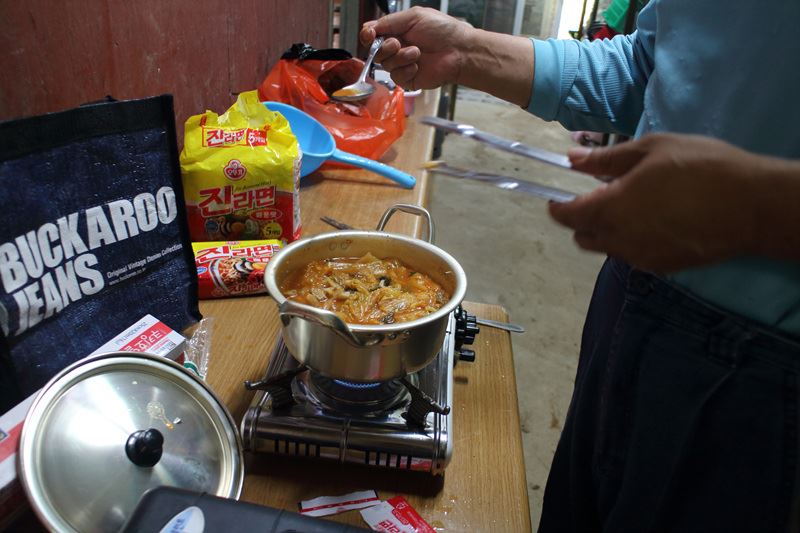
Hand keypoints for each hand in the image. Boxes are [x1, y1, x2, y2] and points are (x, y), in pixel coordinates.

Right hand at [360, 7, 471, 90]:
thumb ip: (389, 22)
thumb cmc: (442, 30)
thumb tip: (369, 27)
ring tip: (417, 53)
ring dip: (400, 57)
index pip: (373, 35)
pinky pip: (396, 77)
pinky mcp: (408, 79)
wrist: (458, 51)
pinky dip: (406, 70)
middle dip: (385, 47)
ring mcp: (402, 64)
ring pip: (386, 64)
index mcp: (397, 31)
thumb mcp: (414, 17)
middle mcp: (398, 48)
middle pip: (376, 51)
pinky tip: (418, 66)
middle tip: (398, 43)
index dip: (368, 36)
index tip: (370, 35)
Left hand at [548, 133, 769, 272]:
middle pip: (583, 237)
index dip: (556, 208)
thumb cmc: (701, 168)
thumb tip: (571, 159)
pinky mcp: (662, 267)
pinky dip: (631, 242)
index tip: (554, 198)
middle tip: (597, 198)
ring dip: (606, 232)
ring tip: (630, 208)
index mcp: (611, 208)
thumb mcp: (651, 150)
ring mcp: (641, 258)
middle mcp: (619, 239)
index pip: (568, 216)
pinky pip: (633, 256)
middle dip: (581, 220)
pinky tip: (653, 223)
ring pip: (607, 249)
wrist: (751, 206)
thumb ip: (605, 159)